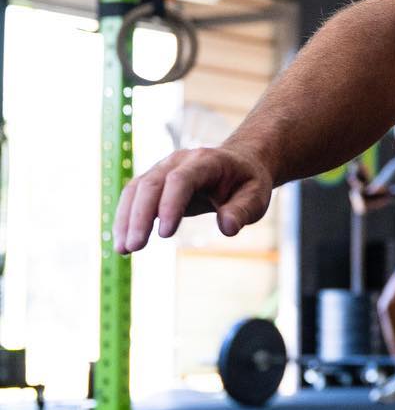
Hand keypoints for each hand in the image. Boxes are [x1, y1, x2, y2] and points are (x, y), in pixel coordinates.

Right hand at [114, 146, 273, 253]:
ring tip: (123, 249)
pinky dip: (125, 218)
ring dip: (126, 219)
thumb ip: (242, 211)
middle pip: (152, 184)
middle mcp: (179, 160)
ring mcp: (163, 168)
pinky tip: (122, 241)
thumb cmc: (247, 183)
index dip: (170, 204)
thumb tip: (227, 228)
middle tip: (134, 247)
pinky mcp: (154, 180)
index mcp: (207, 161)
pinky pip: (134, 196)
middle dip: (140, 216)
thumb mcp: (256, 197)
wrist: (238, 164)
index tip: (164, 235)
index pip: (181, 179)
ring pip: (136, 189)